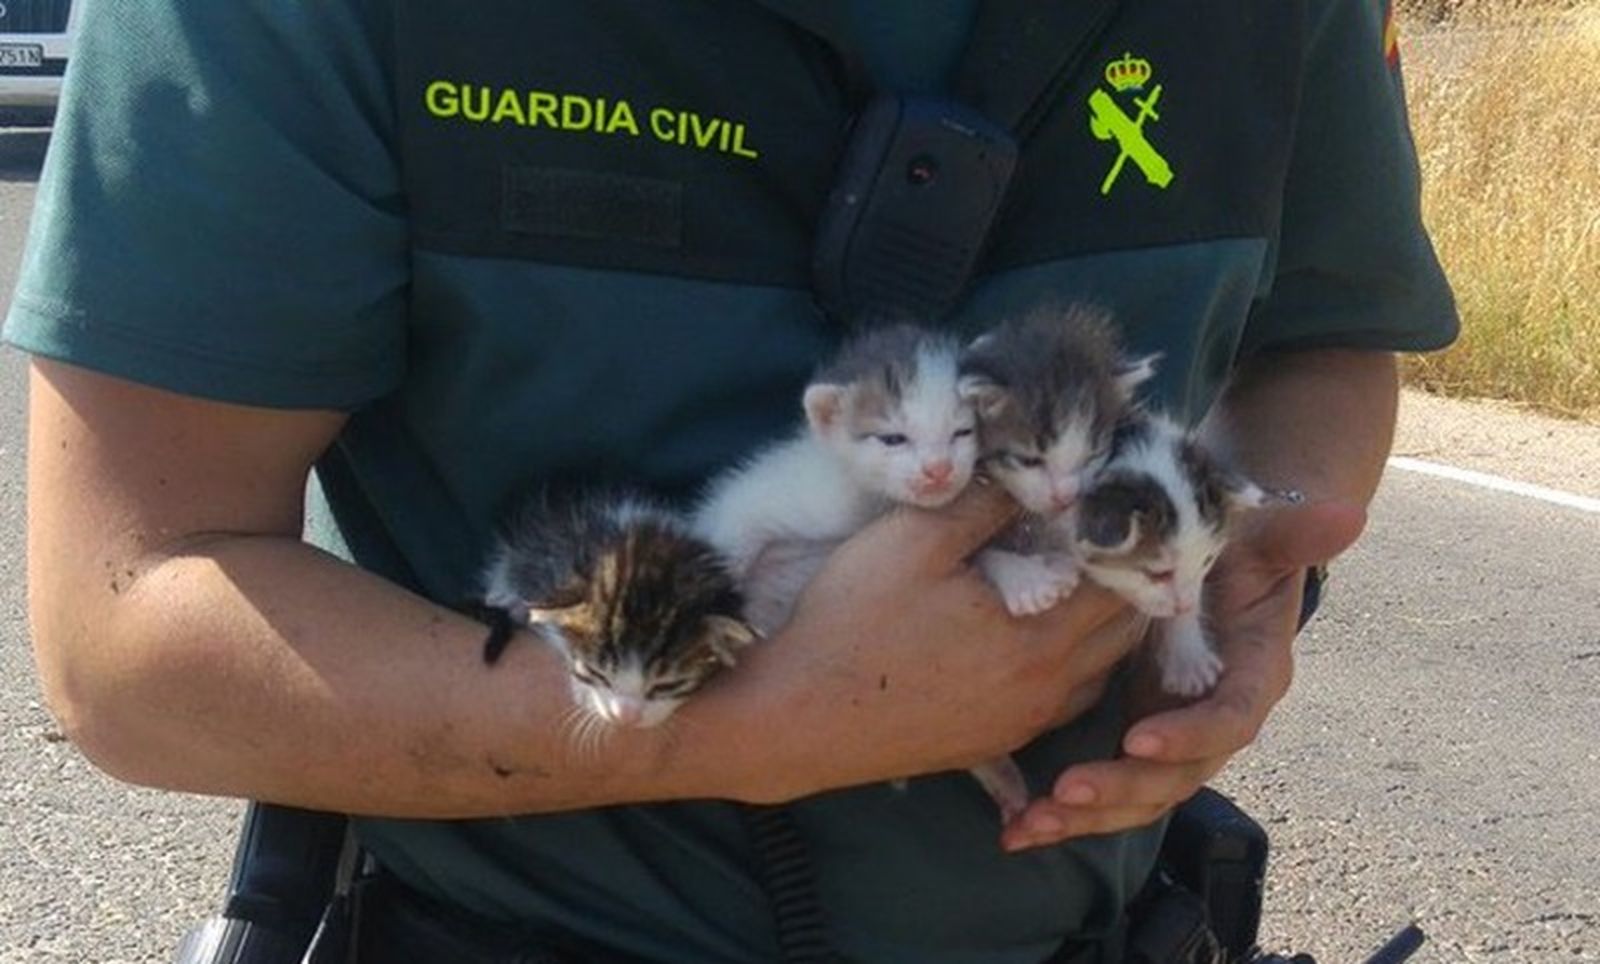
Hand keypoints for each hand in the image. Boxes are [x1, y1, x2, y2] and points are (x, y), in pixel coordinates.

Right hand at [681, 483, 1141, 804]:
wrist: (796, 718)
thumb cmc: (852, 621)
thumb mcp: (914, 540)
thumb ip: (987, 502)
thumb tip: (1045, 477)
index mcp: (1042, 638)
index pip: (1124, 580)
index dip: (1122, 536)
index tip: (1103, 500)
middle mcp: (1049, 690)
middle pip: (1125, 628)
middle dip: (1122, 577)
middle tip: (1098, 532)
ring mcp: (1024, 723)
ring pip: (1100, 667)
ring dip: (1101, 623)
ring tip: (1075, 576)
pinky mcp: (996, 743)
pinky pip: (1063, 699)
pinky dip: (1071, 662)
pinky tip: (1036, 630)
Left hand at [1000, 498, 1366, 850]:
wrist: (1215, 560)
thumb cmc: (1236, 546)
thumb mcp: (1260, 536)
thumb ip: (1295, 533)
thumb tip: (1349, 515)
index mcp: (1252, 677)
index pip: (1230, 719)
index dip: (1191, 733)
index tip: (1140, 737)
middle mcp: (1213, 720)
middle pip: (1177, 775)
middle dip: (1122, 788)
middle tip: (1068, 791)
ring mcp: (1173, 736)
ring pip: (1136, 795)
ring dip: (1084, 816)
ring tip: (1028, 826)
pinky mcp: (1135, 740)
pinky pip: (1104, 789)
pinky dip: (1061, 814)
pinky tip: (1014, 830)